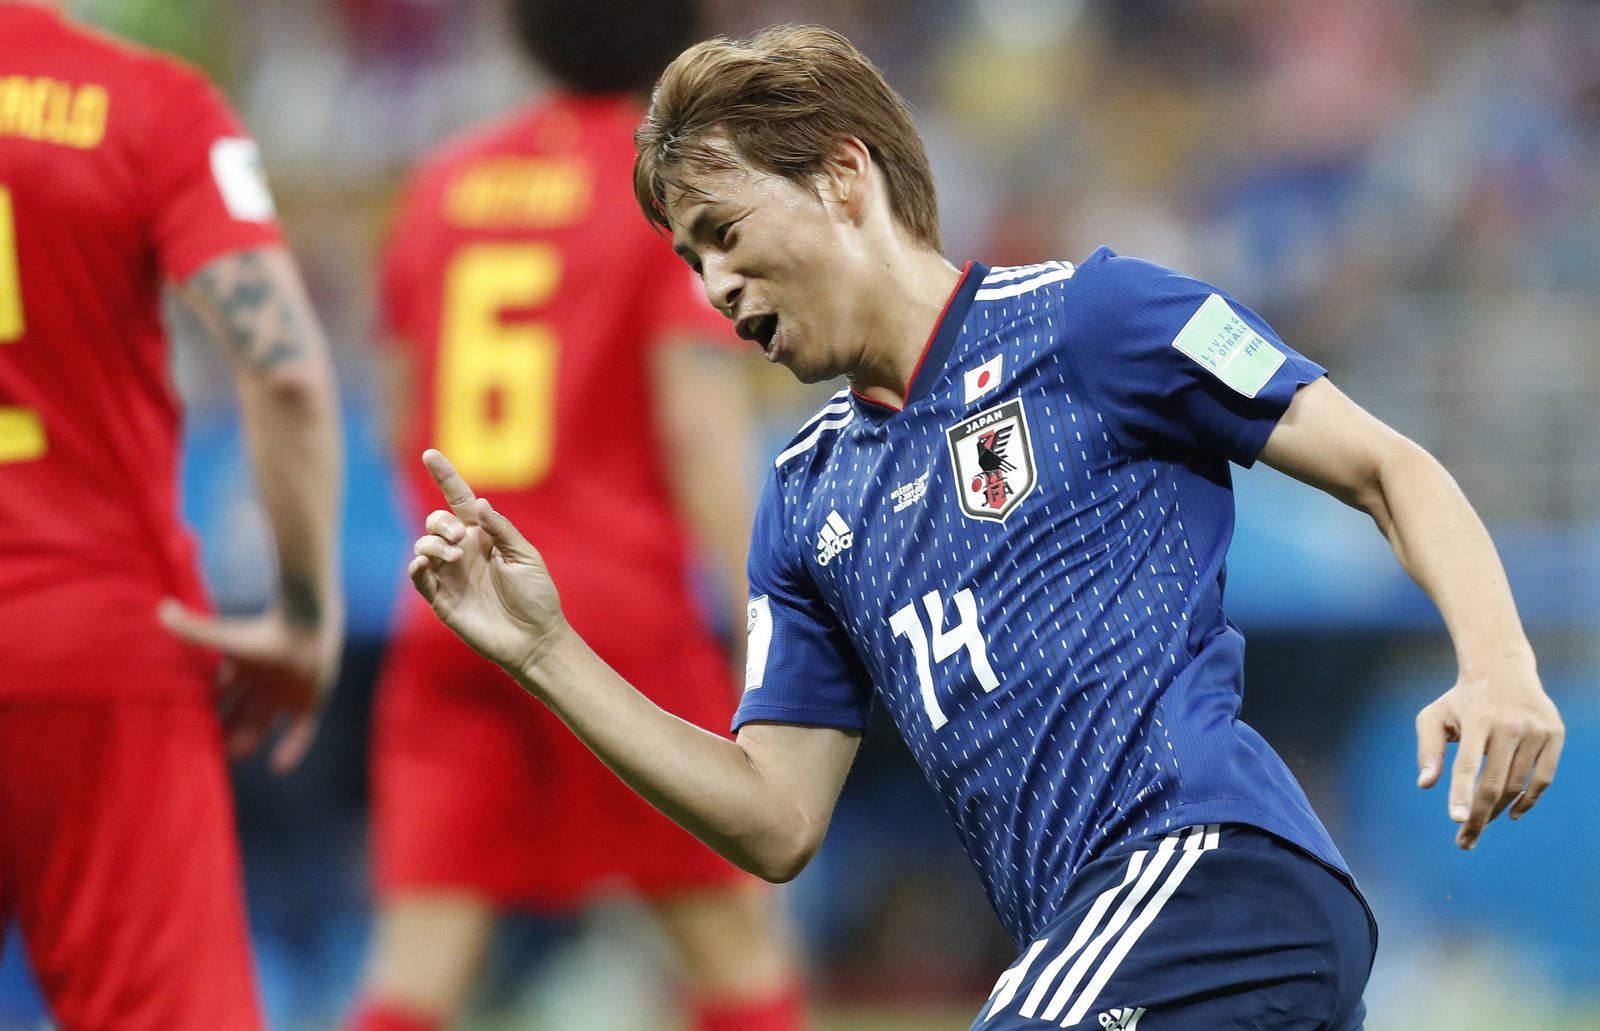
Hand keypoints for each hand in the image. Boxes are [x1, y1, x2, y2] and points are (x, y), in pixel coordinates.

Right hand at [159, 598, 341, 772]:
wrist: (308, 625)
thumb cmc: (265, 632)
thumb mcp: (225, 640)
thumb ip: (193, 631)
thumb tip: (160, 609)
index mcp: (244, 666)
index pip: (221, 693)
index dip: (208, 710)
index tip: (190, 728)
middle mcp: (265, 681)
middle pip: (241, 711)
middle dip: (226, 730)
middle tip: (208, 751)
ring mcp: (288, 691)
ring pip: (265, 721)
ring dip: (250, 739)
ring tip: (234, 759)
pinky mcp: (310, 701)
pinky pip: (300, 731)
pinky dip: (291, 749)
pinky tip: (278, 768)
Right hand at [407, 449, 566, 673]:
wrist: (534, 638)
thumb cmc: (536, 596)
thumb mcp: (526, 556)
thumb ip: (501, 530)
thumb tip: (479, 504)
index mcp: (485, 536)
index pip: (460, 500)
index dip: (445, 477)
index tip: (430, 454)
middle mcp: (463, 551)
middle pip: (436, 521)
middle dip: (441, 522)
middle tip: (460, 539)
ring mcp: (450, 574)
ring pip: (423, 545)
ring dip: (433, 544)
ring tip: (454, 557)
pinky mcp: (441, 599)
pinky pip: (419, 577)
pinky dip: (416, 566)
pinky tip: (422, 563)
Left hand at [1415, 656, 1563, 848]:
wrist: (1502, 670)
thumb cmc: (1460, 700)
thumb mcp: (1434, 716)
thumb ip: (1427, 749)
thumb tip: (1425, 784)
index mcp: (1478, 719)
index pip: (1469, 764)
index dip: (1462, 794)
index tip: (1456, 822)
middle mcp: (1510, 725)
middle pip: (1494, 782)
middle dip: (1479, 816)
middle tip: (1465, 840)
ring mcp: (1536, 730)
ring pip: (1517, 784)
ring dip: (1498, 811)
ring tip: (1478, 825)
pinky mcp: (1554, 735)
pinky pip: (1543, 779)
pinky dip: (1528, 800)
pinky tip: (1510, 813)